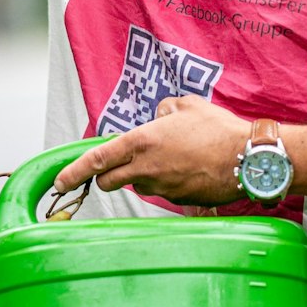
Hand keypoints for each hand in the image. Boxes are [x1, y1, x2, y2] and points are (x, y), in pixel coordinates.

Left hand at [53, 97, 250, 207]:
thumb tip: (159, 116)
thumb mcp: (186, 106)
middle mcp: (145, 168)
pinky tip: (187, 169)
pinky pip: (162, 191)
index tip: (58, 181)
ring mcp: (161, 187)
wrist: (247, 159)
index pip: (96, 160)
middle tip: (116, 167)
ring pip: (138, 185)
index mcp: (141, 142)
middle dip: (106, 177)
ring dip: (142, 176)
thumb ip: (165, 109)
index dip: (72, 172)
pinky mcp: (177, 200)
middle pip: (109, 182)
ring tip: (171, 158)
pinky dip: (166, 182)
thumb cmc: (218, 129)